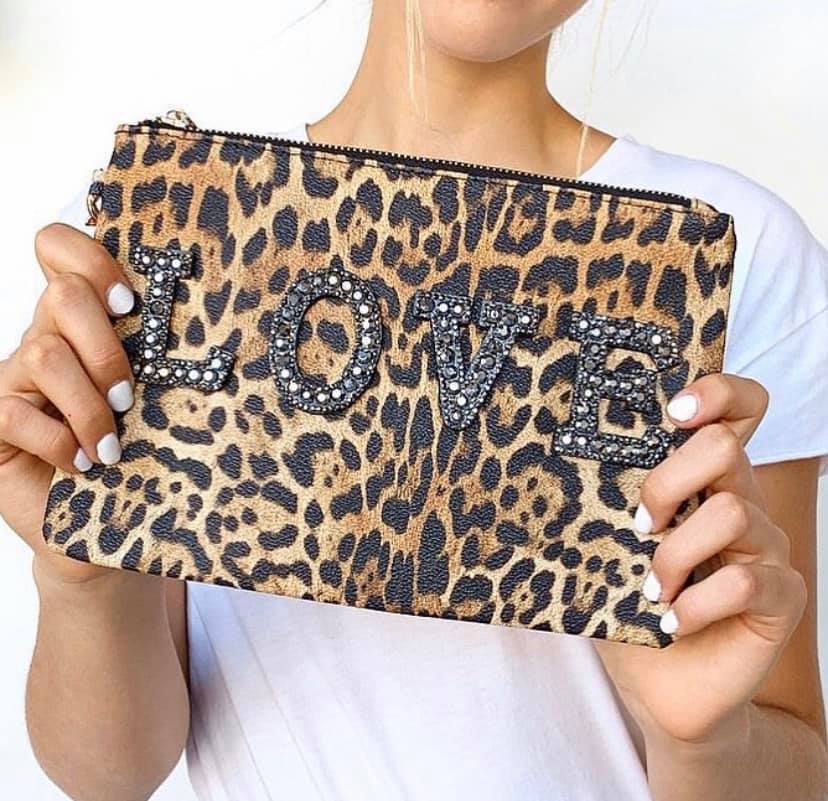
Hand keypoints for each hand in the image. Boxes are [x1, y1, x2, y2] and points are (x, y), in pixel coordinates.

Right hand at [0, 223, 135, 582]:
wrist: (104, 523)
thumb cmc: (142, 456)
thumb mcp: (160, 401)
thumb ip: (164, 360)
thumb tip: (221, 329)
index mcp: (87, 323)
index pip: (60, 250)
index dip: (92, 261)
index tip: (132, 305)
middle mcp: (47, 340)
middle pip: (63, 296)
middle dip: (107, 347)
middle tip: (129, 394)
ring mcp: (16, 379)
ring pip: (45, 353)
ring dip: (88, 403)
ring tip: (113, 444)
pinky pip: (14, 411)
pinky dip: (58, 440)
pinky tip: (82, 464)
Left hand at [594, 374, 806, 745]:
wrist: (657, 685)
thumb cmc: (627, 607)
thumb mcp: (608, 547)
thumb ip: (606, 506)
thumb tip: (554, 462)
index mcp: (700, 482)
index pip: (736, 412)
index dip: (718, 394)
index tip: (675, 411)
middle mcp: (738, 502)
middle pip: (724, 449)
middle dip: (669, 483)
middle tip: (641, 527)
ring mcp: (765, 548)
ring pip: (730, 514)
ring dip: (674, 556)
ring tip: (651, 590)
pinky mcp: (780, 597)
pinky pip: (745, 579)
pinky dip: (696, 603)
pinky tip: (673, 622)